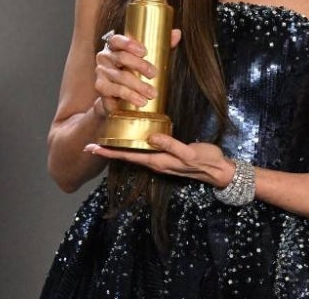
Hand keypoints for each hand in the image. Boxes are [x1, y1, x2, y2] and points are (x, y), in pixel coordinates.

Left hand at [84, 134, 234, 187]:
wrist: (219, 170)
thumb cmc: (205, 160)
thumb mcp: (189, 153)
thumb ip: (171, 146)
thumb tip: (151, 138)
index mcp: (158, 161)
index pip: (128, 156)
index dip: (109, 152)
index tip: (91, 148)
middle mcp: (156, 162)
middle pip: (127, 157)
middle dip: (109, 151)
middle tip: (90, 144)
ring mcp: (160, 161)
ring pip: (135, 155)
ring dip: (119, 150)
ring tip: (105, 142)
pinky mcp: (166, 157)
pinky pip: (145, 152)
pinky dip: (133, 147)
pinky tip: (132, 141)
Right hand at [94, 29, 181, 115]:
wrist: (117, 97)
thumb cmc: (133, 72)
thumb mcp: (146, 59)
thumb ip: (161, 45)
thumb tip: (176, 33)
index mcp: (114, 46)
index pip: (117, 40)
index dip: (130, 44)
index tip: (145, 52)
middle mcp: (104, 57)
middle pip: (121, 57)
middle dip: (140, 66)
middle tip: (154, 74)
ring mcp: (101, 72)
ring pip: (120, 77)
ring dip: (138, 86)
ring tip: (152, 94)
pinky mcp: (101, 88)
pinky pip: (115, 91)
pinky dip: (129, 96)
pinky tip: (140, 101)